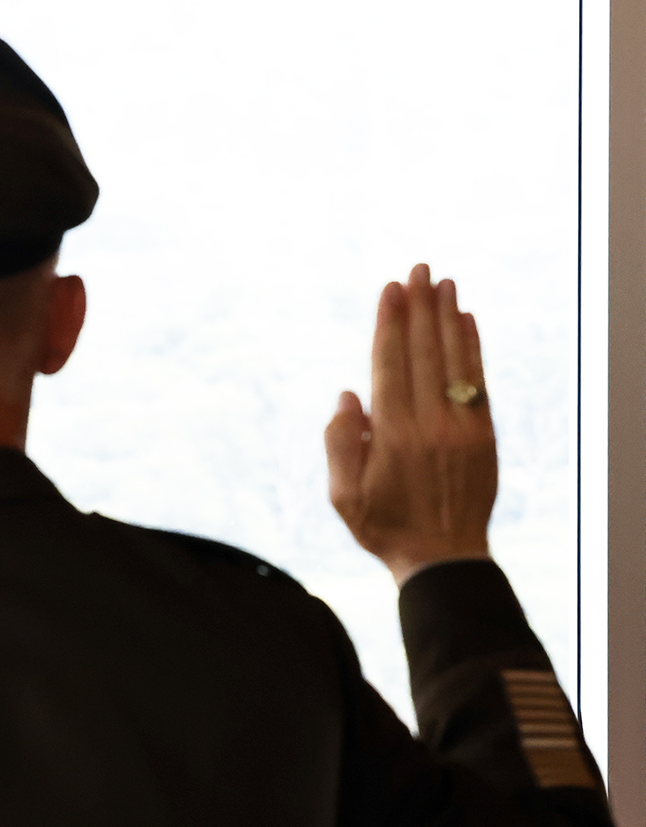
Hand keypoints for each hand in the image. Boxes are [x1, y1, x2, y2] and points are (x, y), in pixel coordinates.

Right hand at [326, 265, 496, 585]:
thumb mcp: (343, 496)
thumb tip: (349, 396)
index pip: (391, 365)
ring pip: (454, 359)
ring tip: (442, 282)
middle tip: (417, 269)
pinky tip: (466, 321)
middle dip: (419, 307)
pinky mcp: (484, 433)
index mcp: (392, 436)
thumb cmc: (385, 527)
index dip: (390, 324)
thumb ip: (342, 443)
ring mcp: (462, 426)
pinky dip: (472, 347)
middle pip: (425, 352)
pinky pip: (477, 379)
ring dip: (448, 317)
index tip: (390, 290)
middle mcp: (430, 424)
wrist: (444, 557)